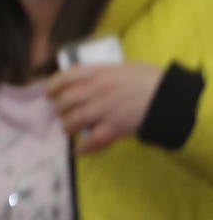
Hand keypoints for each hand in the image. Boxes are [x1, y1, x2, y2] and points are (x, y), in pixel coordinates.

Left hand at [46, 61, 163, 153]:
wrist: (170, 96)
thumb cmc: (150, 79)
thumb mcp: (123, 68)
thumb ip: (104, 74)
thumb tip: (89, 80)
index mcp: (98, 72)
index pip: (65, 77)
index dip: (53, 86)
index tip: (49, 93)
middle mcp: (96, 89)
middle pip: (65, 101)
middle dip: (59, 109)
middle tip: (61, 113)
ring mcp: (104, 109)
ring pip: (73, 120)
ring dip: (67, 126)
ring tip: (68, 129)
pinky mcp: (114, 127)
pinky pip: (92, 139)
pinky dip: (83, 147)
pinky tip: (79, 151)